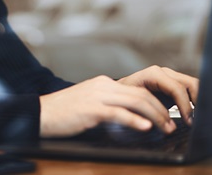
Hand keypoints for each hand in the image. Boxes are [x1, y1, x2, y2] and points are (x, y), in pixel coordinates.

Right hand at [39, 66, 197, 137]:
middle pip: (141, 94)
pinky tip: (145, 128)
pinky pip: (119, 114)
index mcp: (103, 83)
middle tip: (172, 124)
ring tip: (165, 128)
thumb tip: (128, 116)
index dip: (155, 103)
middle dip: (161, 110)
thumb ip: (107, 105)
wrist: (40, 113)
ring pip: (135, 102)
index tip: (166, 116)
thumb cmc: (63, 112)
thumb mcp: (88, 103)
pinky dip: (136, 121)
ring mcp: (97, 96)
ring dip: (155, 116)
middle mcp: (103, 85)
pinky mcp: (91, 109)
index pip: (137, 89)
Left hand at [117, 65, 197, 126]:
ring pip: (193, 85)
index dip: (185, 106)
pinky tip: (192, 114)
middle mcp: (163, 73)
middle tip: (196, 120)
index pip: (177, 88)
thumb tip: (167, 126)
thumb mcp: (134, 105)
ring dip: (198, 101)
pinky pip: (189, 89)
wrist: (119, 93)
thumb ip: (150, 113)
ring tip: (196, 118)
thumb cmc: (124, 99)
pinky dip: (194, 101)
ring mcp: (169, 76)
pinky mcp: (173, 83)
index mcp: (153, 74)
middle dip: (197, 102)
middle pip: (190, 83)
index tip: (188, 121)